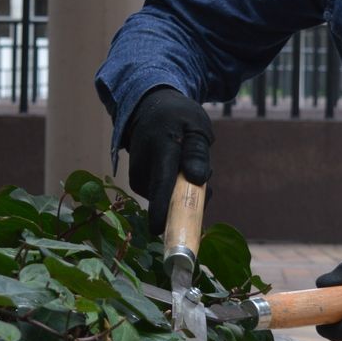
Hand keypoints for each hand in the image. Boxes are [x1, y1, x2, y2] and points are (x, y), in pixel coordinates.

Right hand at [121, 87, 212, 234]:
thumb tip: (197, 179)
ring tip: (187, 164)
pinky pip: (162, 197)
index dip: (161, 210)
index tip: (158, 231)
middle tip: (204, 172)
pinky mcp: (137, 184)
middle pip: (170, 199)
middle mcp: (144, 166)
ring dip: (185, 190)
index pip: (161, 184)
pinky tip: (177, 170)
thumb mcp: (197, 126)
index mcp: (161, 148)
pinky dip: (175, 189)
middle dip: (193, 195)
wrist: (148, 109)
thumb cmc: (178, 118)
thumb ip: (197, 152)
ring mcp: (137, 176)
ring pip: (168, 200)